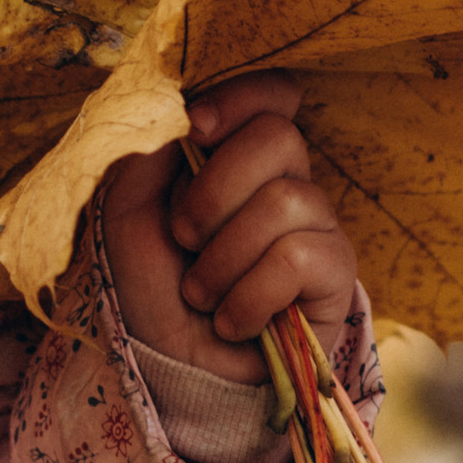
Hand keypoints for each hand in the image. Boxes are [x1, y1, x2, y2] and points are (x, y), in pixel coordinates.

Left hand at [101, 73, 355, 386]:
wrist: (168, 367)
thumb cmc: (148, 286)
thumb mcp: (127, 208)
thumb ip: (154, 147)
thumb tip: (186, 100)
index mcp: (236, 157)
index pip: (273, 95)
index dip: (242, 98)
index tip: (196, 128)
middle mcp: (285, 183)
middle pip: (279, 138)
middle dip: (213, 193)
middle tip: (184, 240)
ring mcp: (317, 227)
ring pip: (286, 202)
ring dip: (222, 259)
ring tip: (201, 294)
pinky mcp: (335, 276)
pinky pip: (301, 258)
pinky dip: (249, 296)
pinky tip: (232, 321)